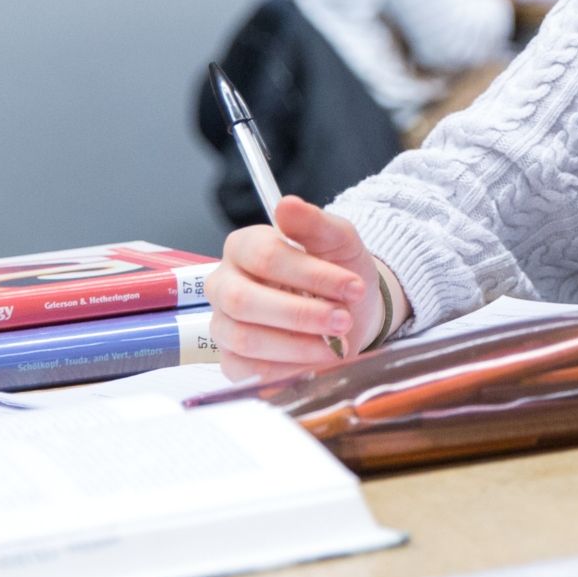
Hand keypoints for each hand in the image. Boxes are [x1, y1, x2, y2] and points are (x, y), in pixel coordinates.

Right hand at [205, 197, 385, 379]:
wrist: (350, 309)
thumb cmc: (337, 270)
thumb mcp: (338, 240)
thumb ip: (314, 223)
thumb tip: (286, 204)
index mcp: (243, 247)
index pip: (263, 257)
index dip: (310, 273)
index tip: (353, 286)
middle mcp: (225, 285)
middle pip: (244, 301)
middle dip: (300, 314)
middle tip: (344, 320)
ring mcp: (224, 325)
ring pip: (246, 339)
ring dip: (298, 345)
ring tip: (338, 345)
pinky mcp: (233, 362)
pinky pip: (251, 372)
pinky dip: (290, 370)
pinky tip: (319, 361)